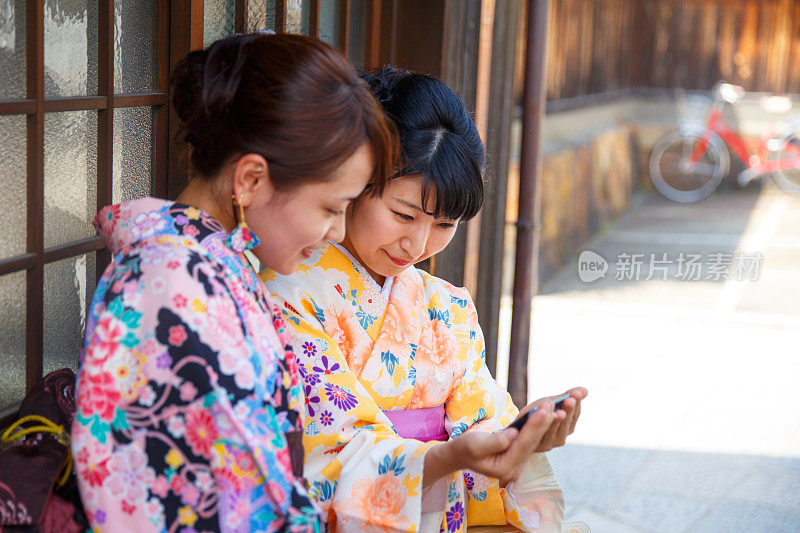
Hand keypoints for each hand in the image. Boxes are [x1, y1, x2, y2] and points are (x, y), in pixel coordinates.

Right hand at [423, 403, 556, 486]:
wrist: (460, 455)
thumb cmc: (464, 448)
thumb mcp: (474, 444)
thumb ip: (494, 442)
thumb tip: (513, 433)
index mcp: (504, 467)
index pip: (522, 444)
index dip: (534, 426)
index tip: (544, 410)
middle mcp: (514, 468)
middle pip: (532, 443)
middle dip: (543, 422)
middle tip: (552, 404)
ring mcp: (517, 463)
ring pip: (534, 441)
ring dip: (544, 423)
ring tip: (552, 406)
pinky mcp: (518, 455)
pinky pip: (530, 439)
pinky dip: (538, 426)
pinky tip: (546, 414)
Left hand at [514, 387, 587, 451]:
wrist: (517, 429)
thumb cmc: (536, 413)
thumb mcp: (550, 402)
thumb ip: (567, 396)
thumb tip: (585, 390)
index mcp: (568, 425)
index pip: (575, 414)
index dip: (576, 404)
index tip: (577, 393)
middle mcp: (561, 437)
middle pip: (567, 423)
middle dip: (568, 410)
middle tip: (569, 399)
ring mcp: (550, 443)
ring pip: (555, 430)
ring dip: (556, 419)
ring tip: (558, 408)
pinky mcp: (537, 446)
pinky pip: (541, 435)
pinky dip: (542, 426)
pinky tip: (543, 416)